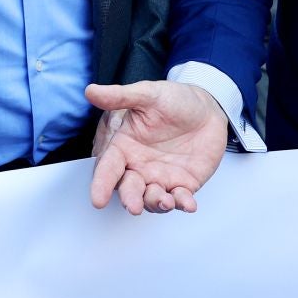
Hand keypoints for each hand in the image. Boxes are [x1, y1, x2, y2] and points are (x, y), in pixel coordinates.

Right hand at [86, 82, 228, 215]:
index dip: (101, 184)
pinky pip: (181, 198)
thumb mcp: (147, 94)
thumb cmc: (174, 99)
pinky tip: (187, 203)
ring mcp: (161, 178)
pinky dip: (183, 203)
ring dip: (156, 203)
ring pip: (152, 198)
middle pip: (128, 189)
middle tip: (133, 206)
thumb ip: (120, 96)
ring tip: (164, 201)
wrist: (206, 107)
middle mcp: (139, 166)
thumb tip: (91, 91)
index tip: (98, 199)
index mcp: (125, 147)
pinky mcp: (184, 184)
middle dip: (130, 199)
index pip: (108, 168)